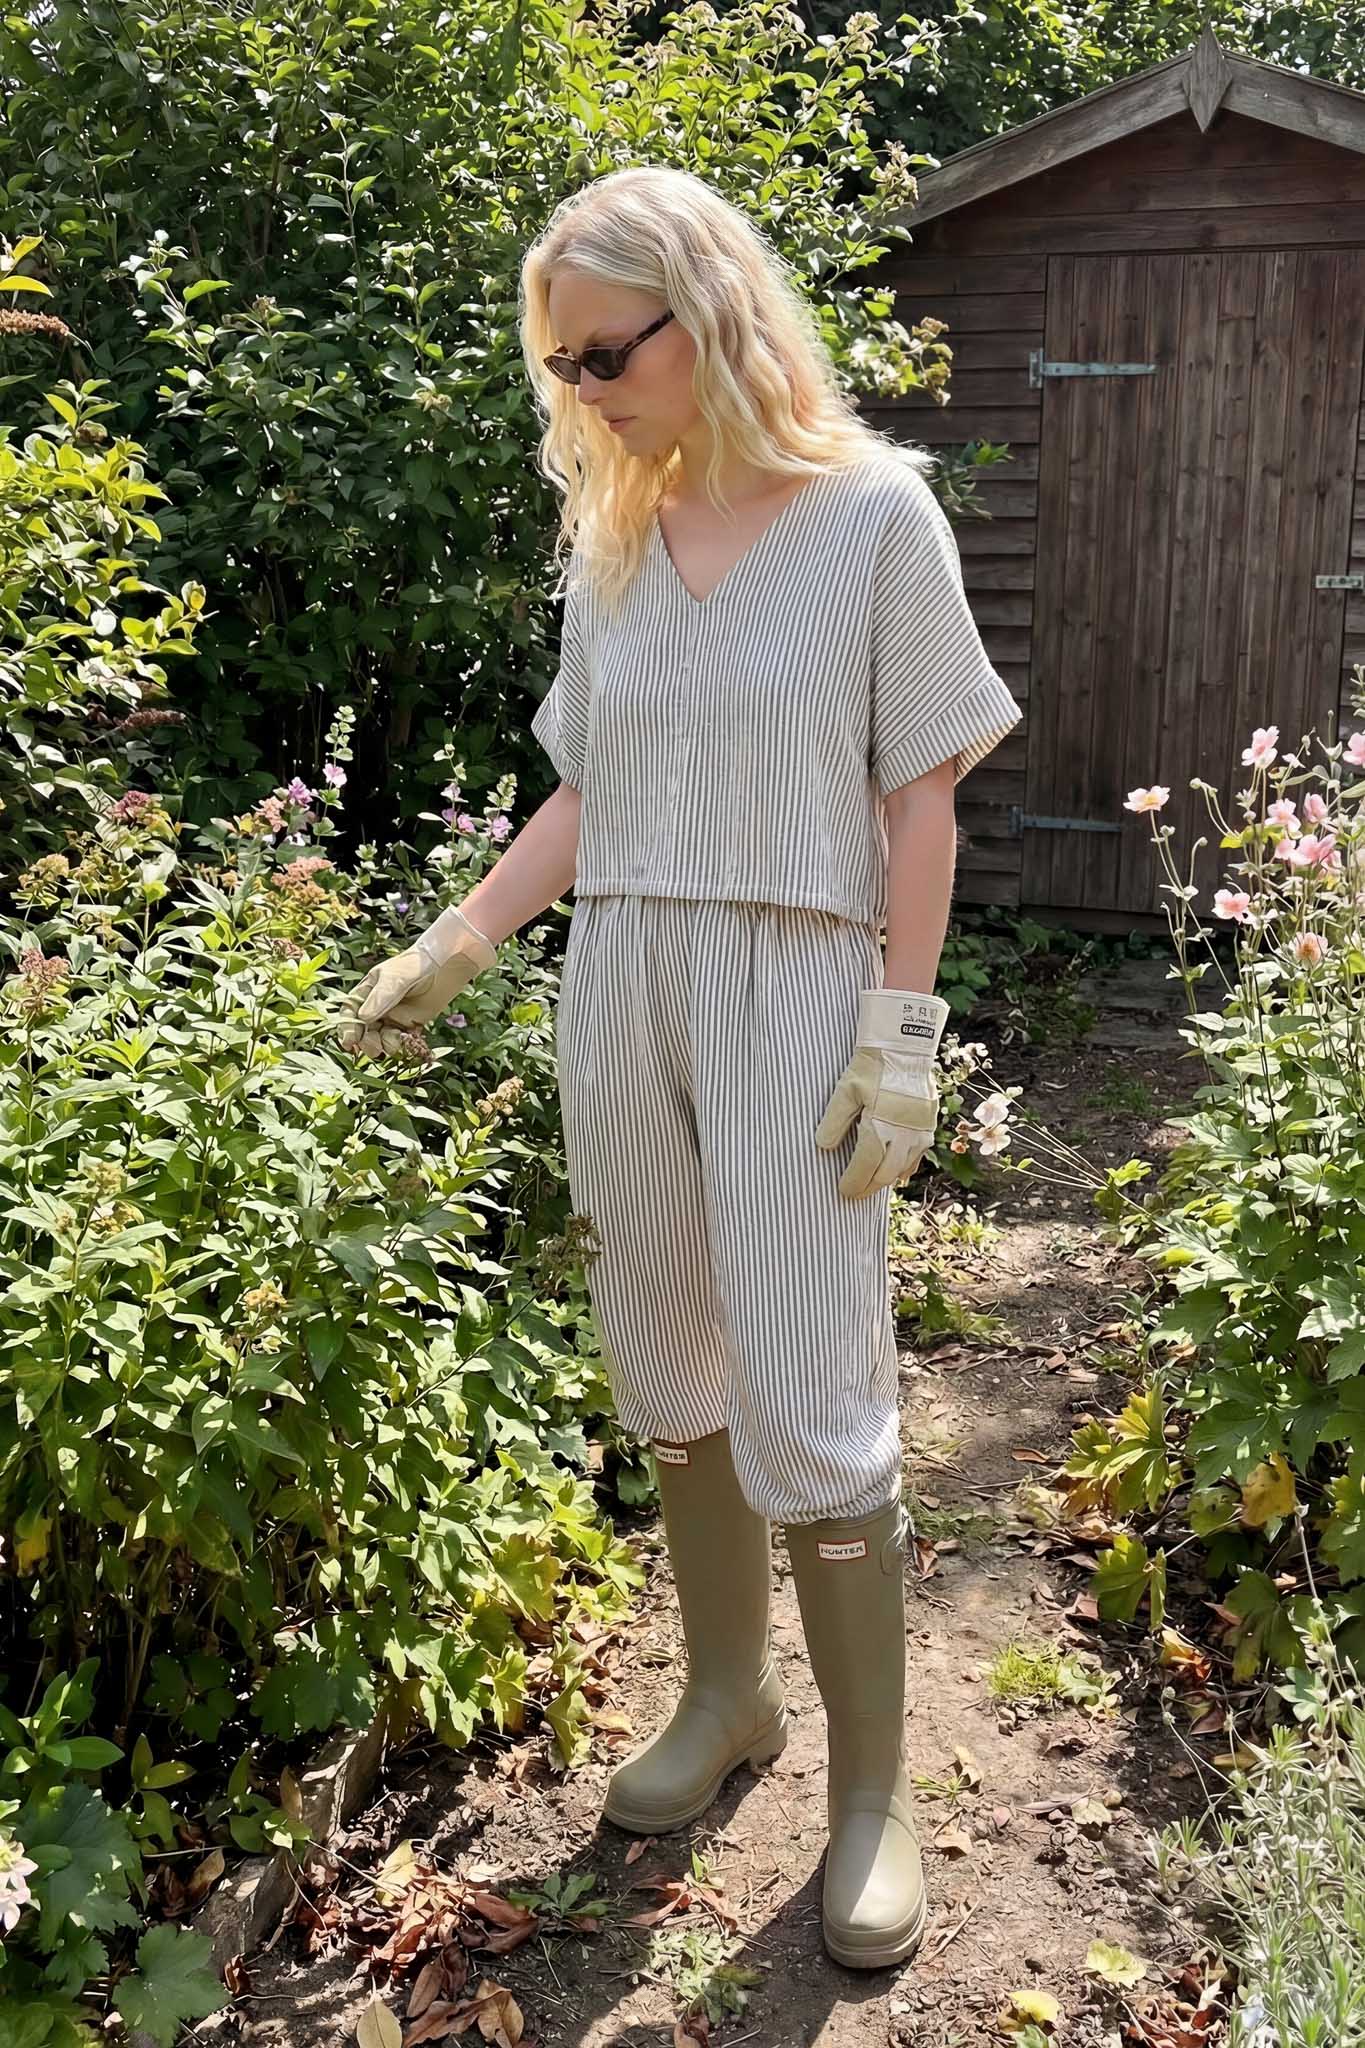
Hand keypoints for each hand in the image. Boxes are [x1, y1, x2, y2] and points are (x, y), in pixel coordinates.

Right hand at [337, 904, 496, 1056]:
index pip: (350, 1013)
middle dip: (365, 1041)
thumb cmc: (416, 964)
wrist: (445, 965)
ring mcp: (393, 1016)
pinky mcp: (410, 1025)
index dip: (347, 1028)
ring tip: (393, 1043)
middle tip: (374, 1048)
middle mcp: (377, 1006)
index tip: (349, 1042)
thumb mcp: (395, 978)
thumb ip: (380, 997)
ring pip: (379, 1038)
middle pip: (363, 1030)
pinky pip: (399, 1041)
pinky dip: (399, 1045)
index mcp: (367, 992)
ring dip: (383, 1045)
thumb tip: (362, 1019)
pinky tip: (404, 1043)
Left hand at [815, 988, 949, 1199]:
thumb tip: (823, 1147)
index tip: (842, 1191)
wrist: (905, 1048)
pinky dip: (903, 1169)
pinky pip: (916, 1157)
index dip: (853, 1182)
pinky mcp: (928, 1126)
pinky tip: (895, 1171)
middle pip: (884, 1174)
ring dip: (885, 1180)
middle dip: (867, 1187)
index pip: (864, 1167)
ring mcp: (919, 1133)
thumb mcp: (845, 1091)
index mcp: (880, 1128)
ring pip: (902, 1169)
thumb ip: (834, 1121)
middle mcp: (903, 1136)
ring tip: (870, 1184)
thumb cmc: (872, 1067)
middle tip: (854, 1194)